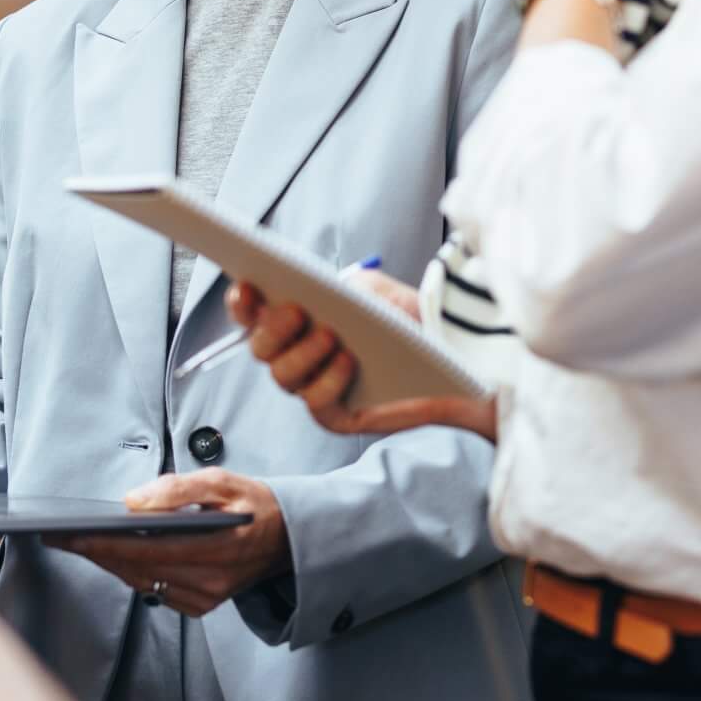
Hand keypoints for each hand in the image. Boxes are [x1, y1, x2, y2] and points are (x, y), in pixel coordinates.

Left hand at [46, 469, 290, 617]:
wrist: (290, 539)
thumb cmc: (256, 504)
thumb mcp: (223, 481)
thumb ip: (177, 490)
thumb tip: (132, 503)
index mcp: (217, 548)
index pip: (145, 549)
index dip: (102, 543)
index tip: (68, 535)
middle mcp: (210, 581)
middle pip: (137, 569)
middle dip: (97, 552)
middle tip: (61, 537)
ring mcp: (206, 597)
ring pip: (143, 582)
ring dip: (111, 563)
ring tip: (81, 543)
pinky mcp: (202, 605)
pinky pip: (156, 590)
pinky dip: (135, 572)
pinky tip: (119, 555)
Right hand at [227, 281, 498, 441]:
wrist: (457, 361)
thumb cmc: (414, 323)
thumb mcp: (376, 291)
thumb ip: (341, 285)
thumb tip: (314, 288)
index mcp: (299, 322)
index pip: (254, 314)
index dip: (243, 302)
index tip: (248, 285)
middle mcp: (299, 355)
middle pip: (261, 348)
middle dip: (273, 328)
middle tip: (297, 310)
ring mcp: (314, 387)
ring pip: (282, 377)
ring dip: (302, 354)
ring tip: (332, 335)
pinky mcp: (336, 416)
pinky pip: (315, 403)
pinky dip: (327, 381)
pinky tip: (347, 362)